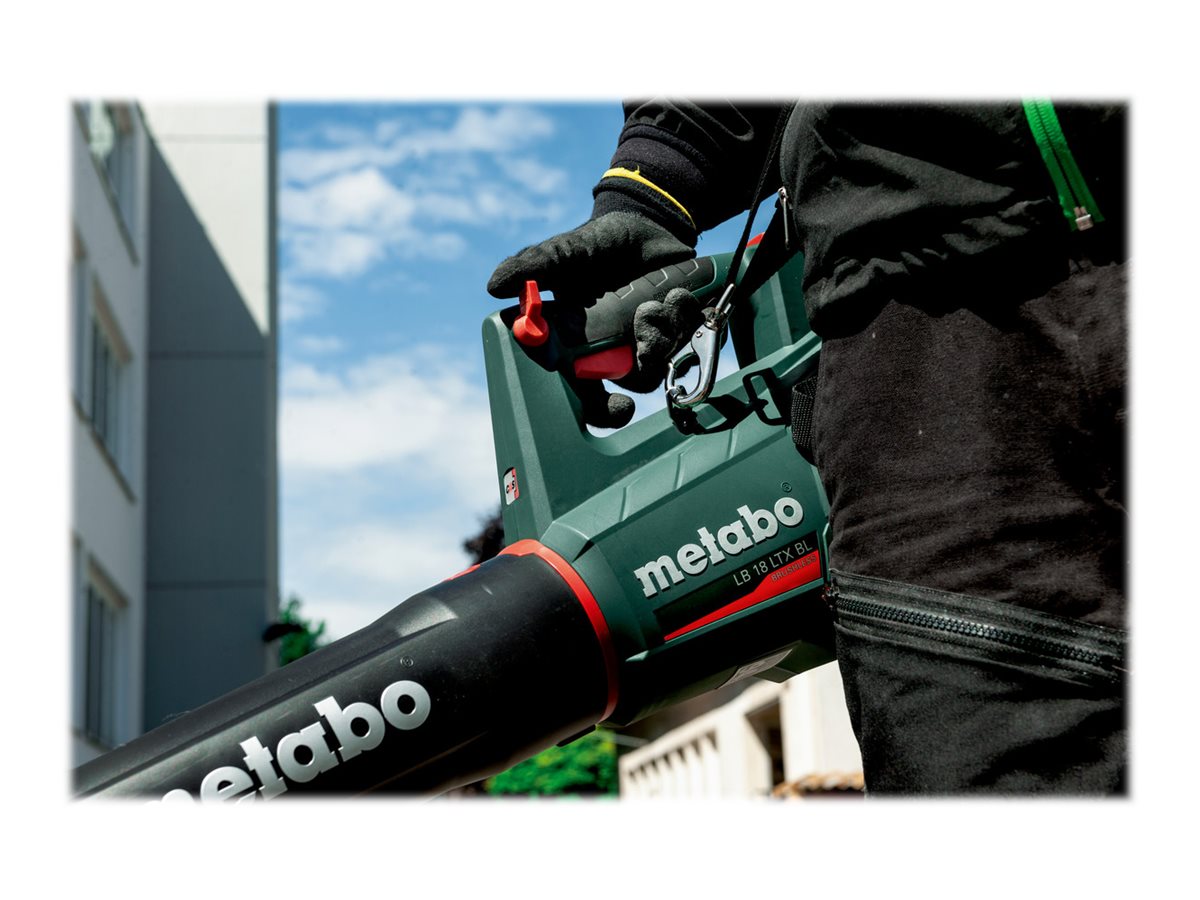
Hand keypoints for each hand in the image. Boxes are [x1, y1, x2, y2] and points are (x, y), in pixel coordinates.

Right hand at [488, 212, 699, 428]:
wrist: (646, 223)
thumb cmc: (596, 244)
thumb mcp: (564, 253)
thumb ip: (533, 268)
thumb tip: (494, 286)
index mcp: (577, 345)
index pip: (581, 393)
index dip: (598, 410)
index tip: (615, 407)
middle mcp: (610, 352)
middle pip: (623, 390)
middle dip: (630, 386)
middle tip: (635, 375)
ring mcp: (644, 343)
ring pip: (655, 364)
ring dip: (660, 336)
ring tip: (658, 301)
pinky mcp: (675, 330)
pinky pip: (684, 341)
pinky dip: (682, 318)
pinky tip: (677, 294)